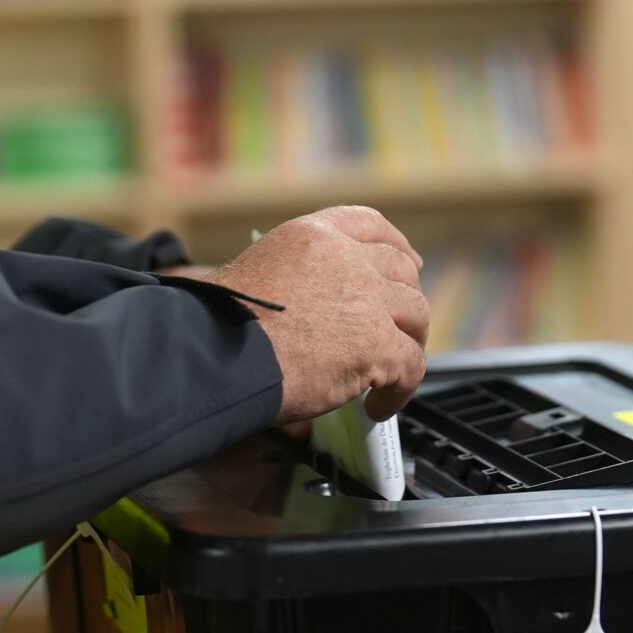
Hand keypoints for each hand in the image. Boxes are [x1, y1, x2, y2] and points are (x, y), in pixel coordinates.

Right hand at [207, 206, 428, 423]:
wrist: (216, 355)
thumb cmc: (220, 327)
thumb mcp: (256, 275)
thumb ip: (296, 279)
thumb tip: (312, 311)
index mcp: (313, 235)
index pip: (371, 225)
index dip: (396, 246)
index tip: (408, 262)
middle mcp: (346, 258)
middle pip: (401, 271)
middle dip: (405, 301)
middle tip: (402, 328)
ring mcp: (366, 298)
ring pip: (416, 314)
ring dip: (409, 344)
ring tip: (392, 374)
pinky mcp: (378, 343)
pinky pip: (411, 366)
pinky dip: (401, 390)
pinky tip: (379, 406)